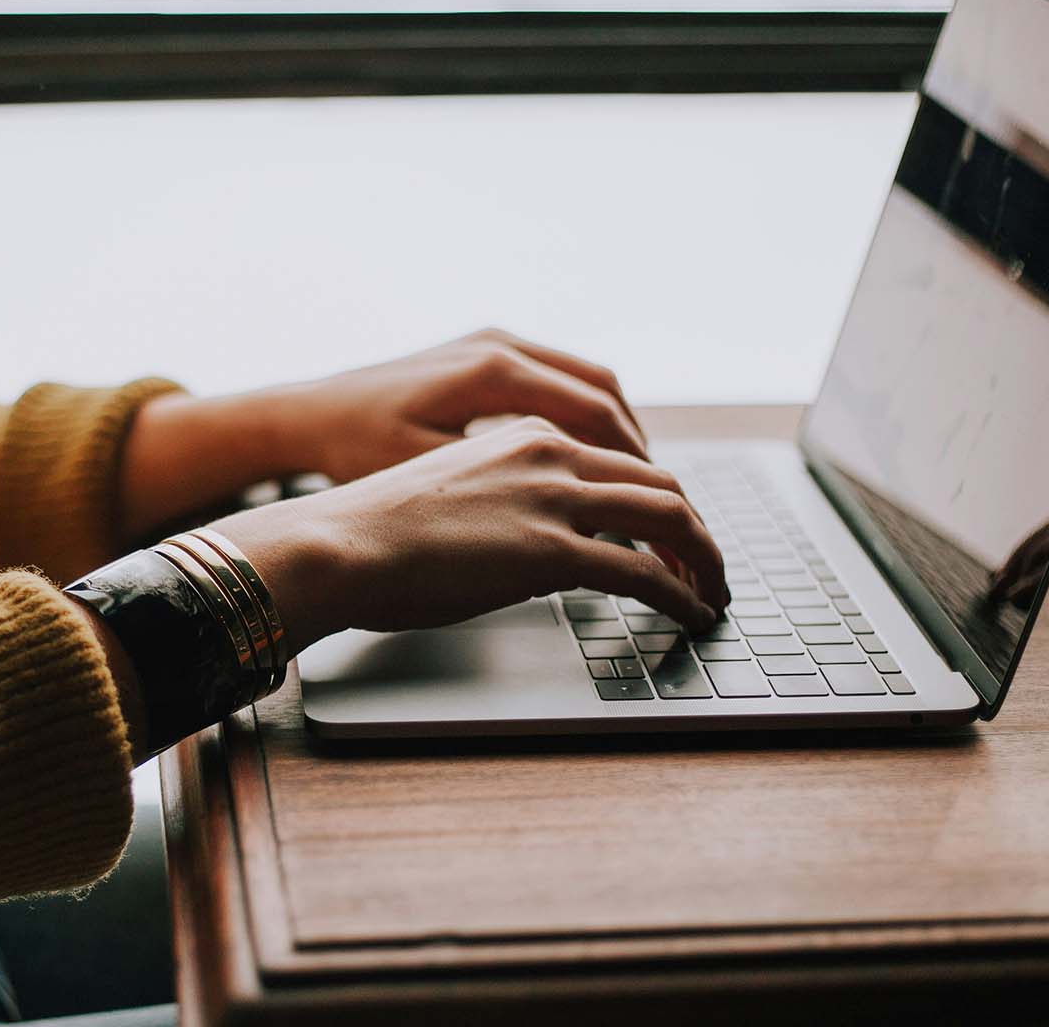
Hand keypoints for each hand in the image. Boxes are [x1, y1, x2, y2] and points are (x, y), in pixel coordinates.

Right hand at [207, 417, 727, 653]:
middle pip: (659, 482)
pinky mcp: (551, 550)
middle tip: (708, 566)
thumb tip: (526, 550)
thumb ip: (501, 505)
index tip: (670, 534)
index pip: (618, 459)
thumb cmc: (371, 532)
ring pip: (669, 517)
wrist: (335, 544)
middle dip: (696, 529)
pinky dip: (682, 594)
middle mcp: (548, 453)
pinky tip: (691, 614)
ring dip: (704, 559)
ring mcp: (553, 498)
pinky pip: (645, 572)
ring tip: (713, 593)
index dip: (657, 499)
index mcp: (523, 434)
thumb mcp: (449, 495)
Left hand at [266, 328, 647, 483]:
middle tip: (660, 499)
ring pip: (585, 381)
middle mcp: (500, 345)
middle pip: (602, 392)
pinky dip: (583, 416)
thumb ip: (504, 490)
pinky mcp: (481, 352)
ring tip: (634, 483)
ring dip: (615, 430)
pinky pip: (556, 378)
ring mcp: (492, 342)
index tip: (656, 506)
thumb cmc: (356, 450)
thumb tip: (577, 521)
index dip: (635, 465)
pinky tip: (587, 458)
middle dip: (636, 448)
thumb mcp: (430, 476)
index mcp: (493, 371)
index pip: (595, 414)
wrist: (307, 414)